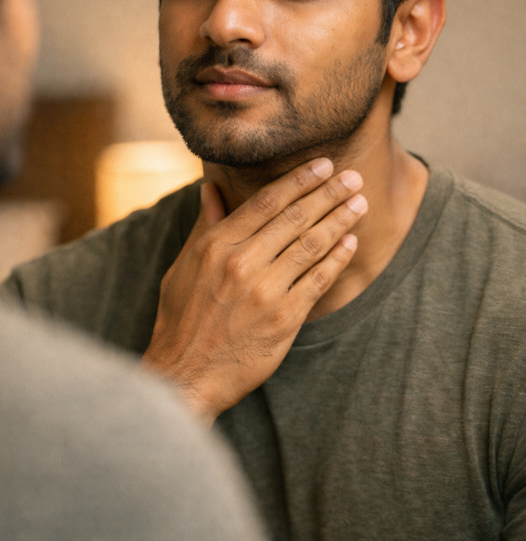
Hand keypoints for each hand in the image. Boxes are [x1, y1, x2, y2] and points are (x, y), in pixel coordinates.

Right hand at [142, 158, 365, 424]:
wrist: (185, 375)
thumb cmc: (181, 320)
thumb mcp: (182, 267)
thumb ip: (205, 227)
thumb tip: (211, 188)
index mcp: (216, 246)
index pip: (266, 201)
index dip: (299, 180)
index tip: (322, 165)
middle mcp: (242, 263)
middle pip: (295, 217)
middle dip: (329, 193)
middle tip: (353, 177)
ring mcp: (265, 291)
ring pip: (312, 244)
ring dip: (340, 220)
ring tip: (360, 203)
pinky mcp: (284, 318)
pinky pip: (319, 280)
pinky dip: (337, 258)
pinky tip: (350, 243)